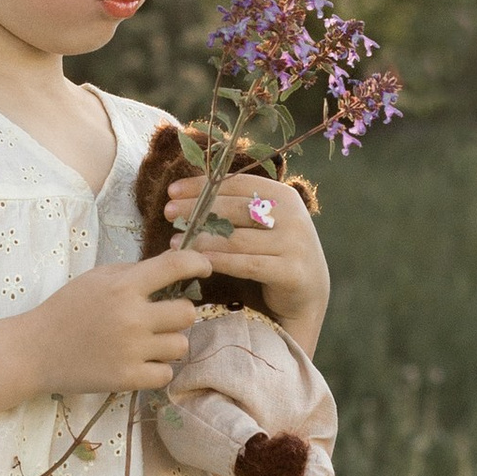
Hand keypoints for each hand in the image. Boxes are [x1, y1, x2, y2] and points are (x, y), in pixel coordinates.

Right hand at [22, 252, 214, 396]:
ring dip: (169, 343)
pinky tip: (140, 362)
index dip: (198, 263)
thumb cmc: (67, 309)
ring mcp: (131, 350)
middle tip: (160, 318)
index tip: (205, 268)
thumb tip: (176, 264)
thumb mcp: (97, 279)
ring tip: (147, 343)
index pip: (175, 267)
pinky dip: (157, 369)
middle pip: (188, 313)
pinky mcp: (127, 379)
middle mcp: (132, 317)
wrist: (35, 350)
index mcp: (123, 286)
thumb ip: (135, 272)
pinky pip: (166, 373)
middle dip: (178, 314)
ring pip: (181, 345)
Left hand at [163, 171, 329, 345]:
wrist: (307, 292)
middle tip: (169, 213)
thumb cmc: (274, 253)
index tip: (173, 191)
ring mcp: (295, 244)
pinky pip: (247, 265)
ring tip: (175, 242)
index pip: (239, 183)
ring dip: (202, 239)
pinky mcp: (291, 273)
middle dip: (198, 209)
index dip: (204, 185)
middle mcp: (293, 217)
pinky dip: (220, 262)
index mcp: (285, 197)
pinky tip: (198, 262)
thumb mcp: (262, 224)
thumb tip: (189, 193)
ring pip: (238, 239)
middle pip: (236, 208)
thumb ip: (237, 207)